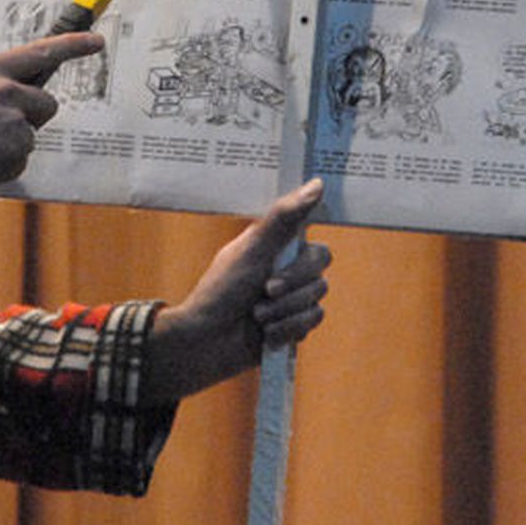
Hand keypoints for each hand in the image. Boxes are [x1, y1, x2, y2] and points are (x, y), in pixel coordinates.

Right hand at [0, 33, 102, 220]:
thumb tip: (6, 92)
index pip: (40, 52)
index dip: (72, 46)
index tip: (96, 41)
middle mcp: (7, 91)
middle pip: (46, 102)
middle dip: (33, 116)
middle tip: (0, 129)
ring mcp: (15, 122)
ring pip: (31, 134)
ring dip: (13, 143)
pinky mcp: (18, 151)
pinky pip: (22, 159)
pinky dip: (5, 165)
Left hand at [142, 179, 329, 405]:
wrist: (206, 340)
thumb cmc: (222, 289)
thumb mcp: (252, 248)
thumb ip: (285, 216)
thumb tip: (317, 183)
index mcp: (278, 248)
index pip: (315, 246)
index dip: (303, 261)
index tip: (276, 268)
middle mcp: (288, 270)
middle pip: (319, 274)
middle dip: (290, 287)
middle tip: (264, 292)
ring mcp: (292, 300)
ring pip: (316, 301)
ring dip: (285, 312)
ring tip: (257, 317)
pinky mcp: (293, 326)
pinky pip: (310, 324)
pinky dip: (287, 330)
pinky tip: (265, 335)